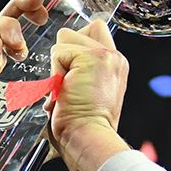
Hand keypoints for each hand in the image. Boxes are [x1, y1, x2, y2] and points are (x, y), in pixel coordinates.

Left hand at [45, 18, 130, 170]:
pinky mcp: (92, 58)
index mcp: (115, 66)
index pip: (95, 30)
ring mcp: (105, 56)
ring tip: (66, 90)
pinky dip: (55, 73)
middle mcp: (114, 57)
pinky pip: (59, 52)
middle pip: (75, 31)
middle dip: (63, 55)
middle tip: (67, 86)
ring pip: (65, 38)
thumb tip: (60, 66)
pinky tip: (64, 91)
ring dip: (58, 66)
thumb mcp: (86, 95)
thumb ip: (81, 74)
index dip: (74, 45)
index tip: (68, 71)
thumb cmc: (82, 128)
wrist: (89, 139)